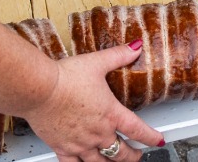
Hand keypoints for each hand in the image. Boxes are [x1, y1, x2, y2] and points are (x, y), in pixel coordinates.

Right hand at [20, 44, 163, 161]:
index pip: (138, 130)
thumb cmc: (65, 77)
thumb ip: (119, 56)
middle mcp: (98, 133)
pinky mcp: (62, 147)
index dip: (151, 137)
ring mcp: (80, 143)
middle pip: (121, 153)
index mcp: (110, 114)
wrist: (40, 89)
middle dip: (132, 156)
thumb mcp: (97, 62)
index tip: (158, 141)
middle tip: (137, 155)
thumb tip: (136, 47)